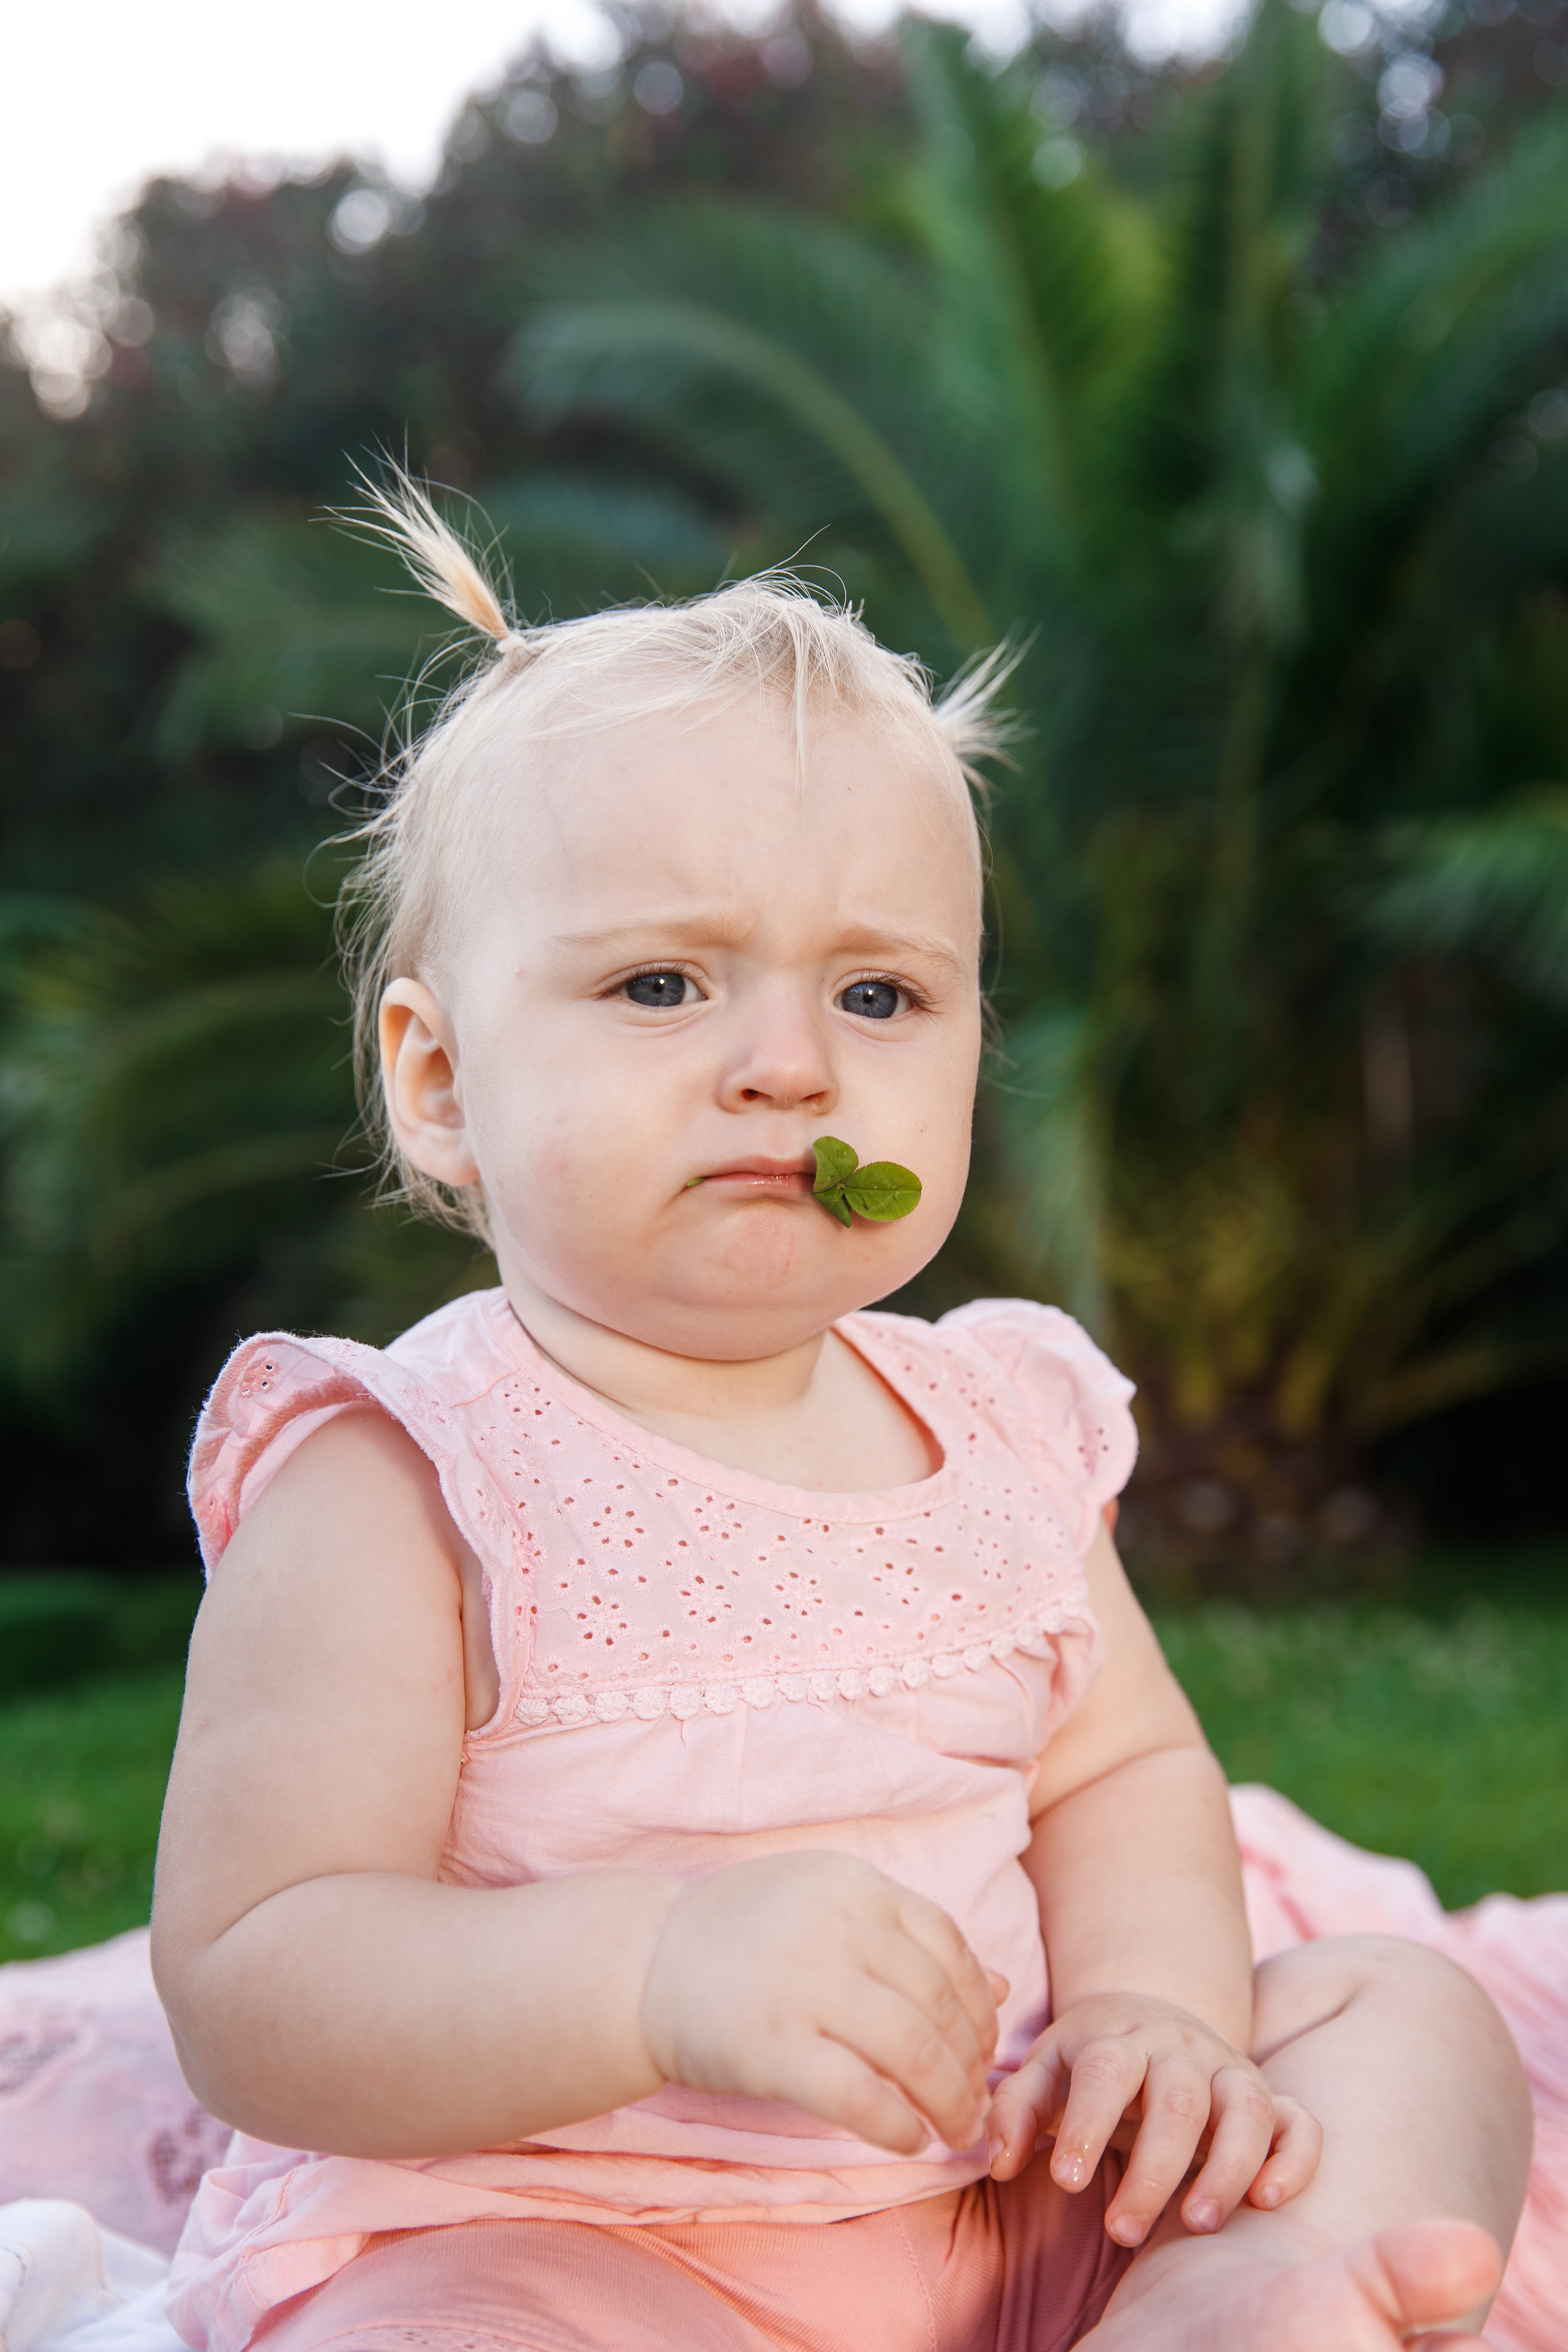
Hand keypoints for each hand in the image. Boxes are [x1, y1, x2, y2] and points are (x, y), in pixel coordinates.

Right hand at [640, 1852, 1002, 2156]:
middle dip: (971, 2063)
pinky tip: (907, 2139)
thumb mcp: (828, 1909)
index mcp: (855, 1884)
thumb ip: (908, 1939)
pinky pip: (860, 2095)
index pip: (949, 1946)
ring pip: (914, 2050)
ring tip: (955, 2128)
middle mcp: (838, 1925)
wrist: (640, 1960)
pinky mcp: (772, 2047)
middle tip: (975, 2102)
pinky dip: (897, 2125)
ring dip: (950, 2100)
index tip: (980, 2046)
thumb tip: (1002, 1985)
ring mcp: (804, 1983)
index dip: (978, 2004)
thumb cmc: (742, 1937)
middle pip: (939, 2003)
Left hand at [984, 1990, 1321, 2246]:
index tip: (1066, 2182)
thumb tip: (999, 2161)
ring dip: (1227, 2167)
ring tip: (1196, 2223)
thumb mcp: (1044, 2070)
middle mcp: (1180, 2048)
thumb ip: (1017, 2111)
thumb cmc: (1088, 2059)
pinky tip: (1268, 2200)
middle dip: (1153, 2170)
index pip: (1106, 2071)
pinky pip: (1299, 2122)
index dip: (1087, 2124)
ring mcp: (1229, 2070)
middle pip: (1178, 2100)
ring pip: (1246, 2108)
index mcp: (1118, 2038)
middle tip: (1121, 2230)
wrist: (1149, 2014)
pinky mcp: (1268, 2097)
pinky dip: (1294, 2157)